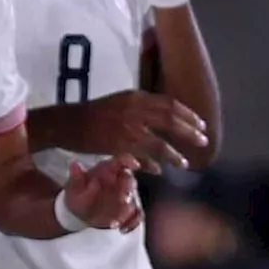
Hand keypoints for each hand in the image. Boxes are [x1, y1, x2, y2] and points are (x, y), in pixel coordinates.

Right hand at [59, 90, 207, 174]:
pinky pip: (142, 158)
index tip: (200, 124)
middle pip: (170, 120)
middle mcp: (133, 110)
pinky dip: (153, 165)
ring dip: (175, 155)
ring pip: (160, 143)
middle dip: (190, 132)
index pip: (169, 103)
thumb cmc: (92, 113)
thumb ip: (140, 108)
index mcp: (135, 97)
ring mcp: (127, 128)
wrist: (66, 123)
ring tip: (185, 163)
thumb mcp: (118, 102)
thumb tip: (162, 118)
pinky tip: (159, 171)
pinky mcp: (119, 146)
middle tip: (203, 141)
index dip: (188, 115)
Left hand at [63, 154, 142, 232]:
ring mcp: (125, 196)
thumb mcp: (72, 187)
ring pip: (134, 199)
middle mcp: (118, 181)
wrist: (77, 214)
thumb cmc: (76, 196)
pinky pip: (136, 215)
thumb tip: (74, 164)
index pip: (121, 160)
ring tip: (114, 220)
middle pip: (129, 180)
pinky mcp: (128, 210)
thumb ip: (76, 177)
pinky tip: (121, 228)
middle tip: (122, 199)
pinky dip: (132, 222)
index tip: (135, 166)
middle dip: (128, 188)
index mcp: (106, 170)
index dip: (130, 161)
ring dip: (127, 209)